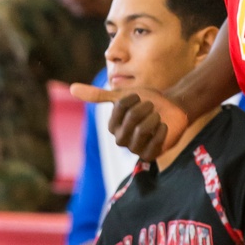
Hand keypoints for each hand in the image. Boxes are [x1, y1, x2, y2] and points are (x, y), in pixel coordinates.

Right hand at [70, 83, 188, 162]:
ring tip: (157, 116)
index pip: (120, 108)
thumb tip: (71, 88)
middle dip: (145, 107)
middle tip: (151, 107)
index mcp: (112, 126)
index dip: (132, 99)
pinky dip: (162, 129)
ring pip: (143, 130)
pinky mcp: (150, 155)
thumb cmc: (147, 101)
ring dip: (154, 117)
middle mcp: (121, 140)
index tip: (139, 98)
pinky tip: (163, 126)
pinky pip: (155, 142)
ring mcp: (135, 149)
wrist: (172, 108)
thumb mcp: (123, 95)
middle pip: (132, 119)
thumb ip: (98, 95)